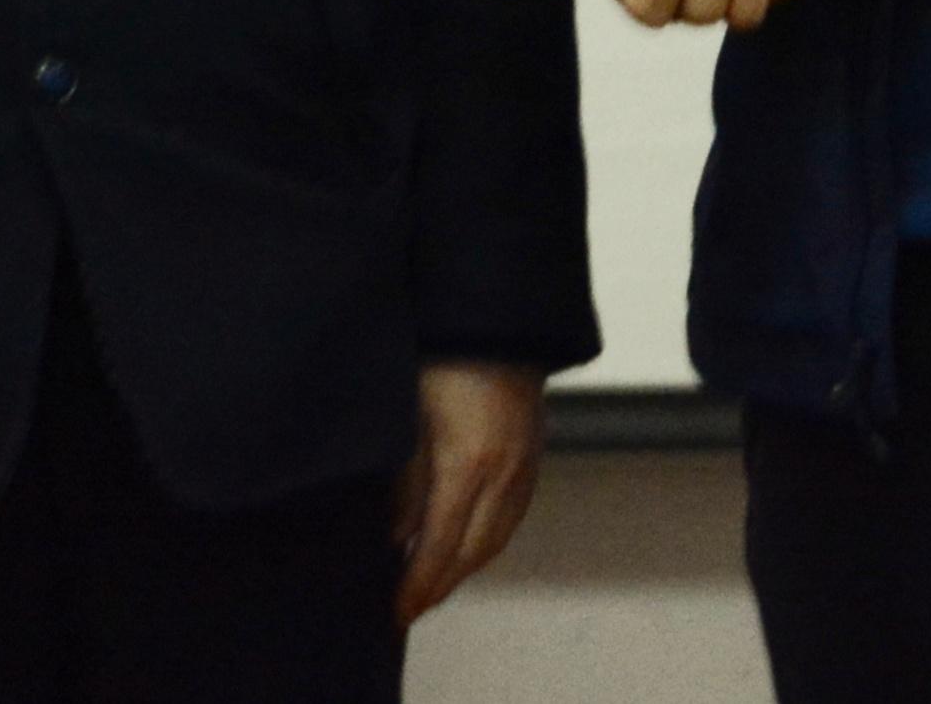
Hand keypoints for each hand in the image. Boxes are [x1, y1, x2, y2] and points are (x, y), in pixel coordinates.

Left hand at [394, 359, 545, 621]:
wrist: (497, 317)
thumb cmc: (442, 357)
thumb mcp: (408, 417)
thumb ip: (405, 482)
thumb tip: (396, 537)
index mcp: (467, 464)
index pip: (440, 547)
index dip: (419, 585)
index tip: (398, 612)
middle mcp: (503, 473)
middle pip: (473, 553)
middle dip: (441, 586)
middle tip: (410, 609)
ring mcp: (524, 466)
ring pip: (496, 539)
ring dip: (465, 568)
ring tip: (433, 584)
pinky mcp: (533, 456)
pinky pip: (512, 516)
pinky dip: (488, 542)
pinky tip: (466, 546)